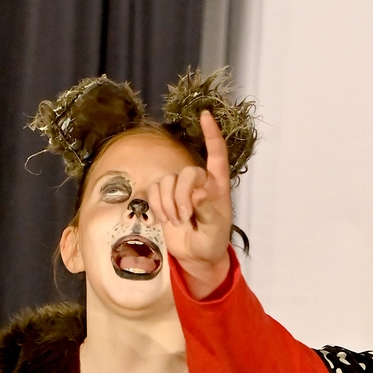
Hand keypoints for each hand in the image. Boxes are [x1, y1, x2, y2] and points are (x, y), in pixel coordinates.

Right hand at [146, 109, 232, 297]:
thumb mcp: (215, 230)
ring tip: (177, 222)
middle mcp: (199, 182)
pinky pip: (154, 191)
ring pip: (167, 182)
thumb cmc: (212, 242)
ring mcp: (180, 188)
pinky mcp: (163, 197)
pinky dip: (157, 206)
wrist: (196, 257)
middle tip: (184, 218)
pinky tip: (164, 219)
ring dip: (169, 205)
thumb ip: (208, 212)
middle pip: (186, 173)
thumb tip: (198, 195)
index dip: (212, 134)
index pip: (217, 154)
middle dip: (181, 196)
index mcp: (218, 185)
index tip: (205, 115)